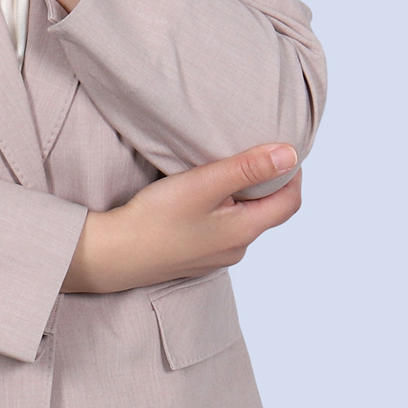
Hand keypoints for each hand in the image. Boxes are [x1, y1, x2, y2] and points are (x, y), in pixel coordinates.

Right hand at [62, 144, 302, 294]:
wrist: (115, 255)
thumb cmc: (156, 218)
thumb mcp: (204, 184)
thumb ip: (248, 167)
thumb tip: (289, 154)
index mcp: (245, 231)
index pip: (290, 201)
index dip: (292, 174)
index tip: (280, 149)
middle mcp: (237, 248)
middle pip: (267, 211)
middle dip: (266, 182)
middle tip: (250, 153)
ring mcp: (216, 257)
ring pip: (242, 221)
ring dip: (240, 196)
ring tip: (221, 172)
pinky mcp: (197, 258)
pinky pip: (221, 231)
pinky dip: (220, 211)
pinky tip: (197, 199)